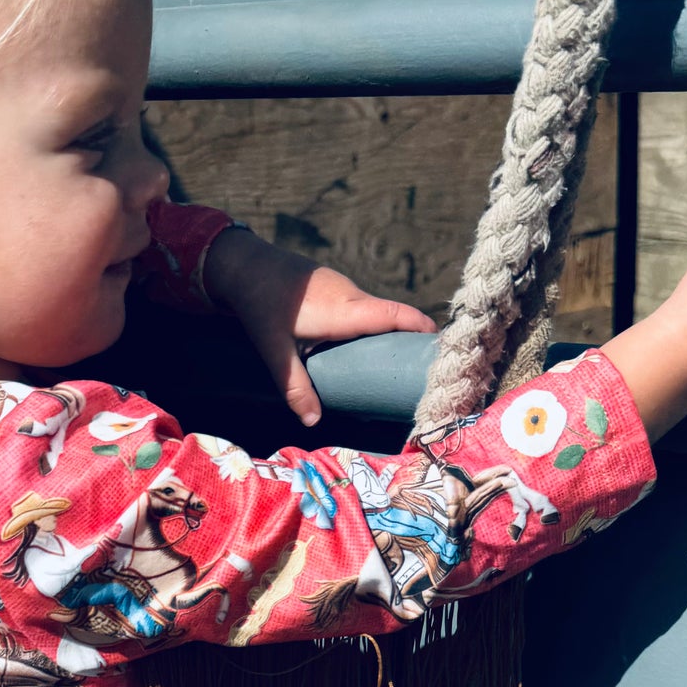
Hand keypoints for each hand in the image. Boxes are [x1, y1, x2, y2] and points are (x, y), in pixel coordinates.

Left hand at [202, 227, 435, 426]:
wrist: (246, 265)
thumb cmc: (262, 307)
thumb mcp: (276, 353)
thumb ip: (296, 387)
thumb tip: (313, 422)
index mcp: (346, 311)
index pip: (396, 316)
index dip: (421, 329)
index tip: (440, 346)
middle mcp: (352, 295)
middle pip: (392, 316)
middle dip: (409, 338)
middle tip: (419, 367)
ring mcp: (344, 287)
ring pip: (376, 311)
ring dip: (388, 332)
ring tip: (393, 362)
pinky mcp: (335, 285)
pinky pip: (362, 306)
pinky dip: (370, 324)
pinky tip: (361, 346)